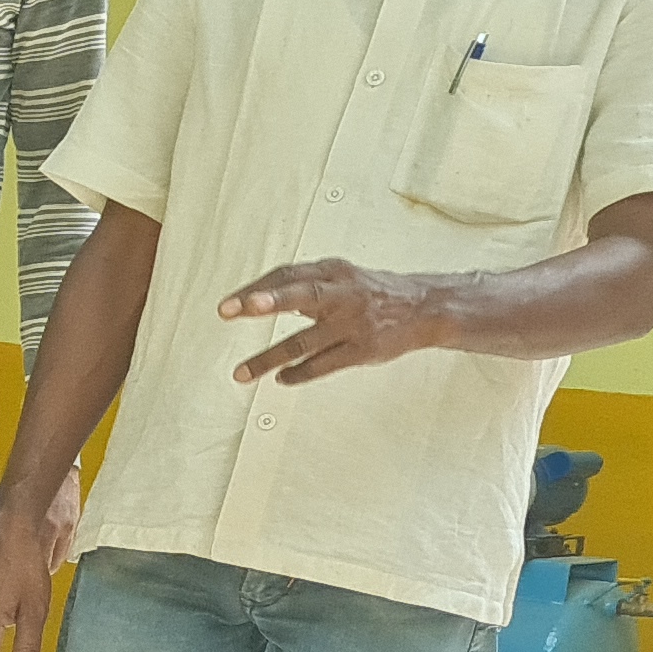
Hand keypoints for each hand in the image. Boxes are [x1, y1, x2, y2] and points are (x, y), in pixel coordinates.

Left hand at [224, 259, 451, 385]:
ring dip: (268, 359)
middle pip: (300, 295)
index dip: (256, 288)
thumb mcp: (339, 277)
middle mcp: (342, 295)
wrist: (425, 308)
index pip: (288, 275)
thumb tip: (253, 295)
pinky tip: (281, 379)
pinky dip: (299, 374)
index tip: (227, 304)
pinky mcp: (363, 349)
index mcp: (334, 272)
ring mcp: (353, 323)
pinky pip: (324, 365)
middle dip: (264, 302)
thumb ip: (302, 284)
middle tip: (230, 310)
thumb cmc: (370, 292)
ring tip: (241, 374)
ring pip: (304, 342)